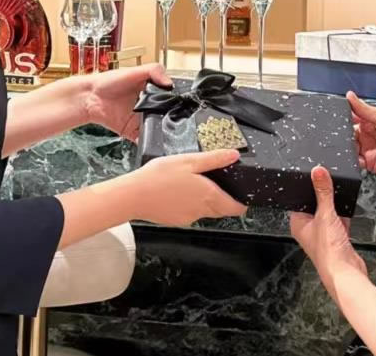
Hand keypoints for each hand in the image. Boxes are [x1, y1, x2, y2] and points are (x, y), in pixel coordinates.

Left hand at [81, 63, 170, 141]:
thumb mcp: (134, 71)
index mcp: (151, 91)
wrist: (89, 97)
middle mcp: (147, 107)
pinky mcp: (132, 132)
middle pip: (165, 116)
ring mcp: (140, 120)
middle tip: (172, 118)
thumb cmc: (108, 81)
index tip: (180, 104)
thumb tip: (169, 82)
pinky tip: (150, 139)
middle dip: (169, 119)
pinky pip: (143, 139)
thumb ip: (153, 71)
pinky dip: (147, 142)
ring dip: (160, 131)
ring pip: (156, 129)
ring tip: (163, 129)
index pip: (168, 98)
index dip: (174, 101)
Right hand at [128, 149, 247, 225]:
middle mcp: (201, 211)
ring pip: (205, 211)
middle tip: (218, 182)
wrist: (133, 196)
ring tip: (193, 183)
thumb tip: (234, 155)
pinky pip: (190, 213)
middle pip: (222, 210)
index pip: (235, 208)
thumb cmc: (159, 176)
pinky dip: (190, 204)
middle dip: (224, 199)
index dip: (241, 202)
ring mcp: (188, 218)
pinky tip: (178, 191)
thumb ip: (214, 159)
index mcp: (209, 195)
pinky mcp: (176, 220)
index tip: (242, 194)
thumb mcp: (189, 161)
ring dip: (205, 200)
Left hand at [290, 166, 367, 298]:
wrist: (346, 273)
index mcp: (298, 223)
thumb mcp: (325, 214)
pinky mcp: (336, 238)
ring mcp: (323, 234)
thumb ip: (323, 191)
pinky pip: (339, 220)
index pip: (299, 199)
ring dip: (334, 205)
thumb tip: (318, 172)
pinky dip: (344, 215)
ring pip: (328, 212)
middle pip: (315, 204)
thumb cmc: (328, 252)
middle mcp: (308, 229)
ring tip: (340, 195)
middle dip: (323, 195)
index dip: (306, 187)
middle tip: (329, 181)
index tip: (314, 174)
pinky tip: (348, 209)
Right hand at [349, 91, 375, 177]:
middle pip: (350, 133)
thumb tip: (350, 96)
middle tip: (347, 133)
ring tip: (352, 145)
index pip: (354, 117)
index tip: (339, 117)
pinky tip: (356, 156)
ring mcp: (371, 149)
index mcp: (374, 121)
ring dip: (348, 147)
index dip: (346, 117)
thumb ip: (366, 110)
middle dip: (346, 134)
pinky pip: (357, 162)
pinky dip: (353, 160)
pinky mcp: (372, 163)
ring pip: (351, 148)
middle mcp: (371, 134)